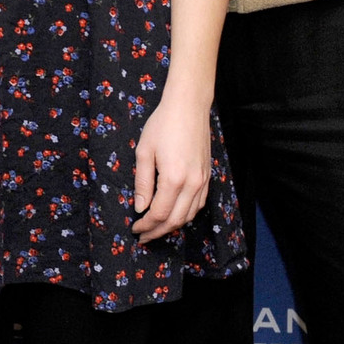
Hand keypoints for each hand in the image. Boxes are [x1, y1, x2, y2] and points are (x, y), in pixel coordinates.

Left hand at [132, 95, 211, 241]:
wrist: (188, 107)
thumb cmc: (162, 125)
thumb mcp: (144, 151)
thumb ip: (142, 183)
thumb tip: (140, 208)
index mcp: (174, 178)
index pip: (160, 213)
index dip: (146, 225)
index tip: (135, 229)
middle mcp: (192, 183)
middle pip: (176, 220)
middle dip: (158, 231)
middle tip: (143, 236)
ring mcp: (203, 181)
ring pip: (190, 215)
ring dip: (173, 226)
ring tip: (156, 229)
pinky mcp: (208, 176)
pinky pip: (199, 204)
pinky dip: (186, 214)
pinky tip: (174, 214)